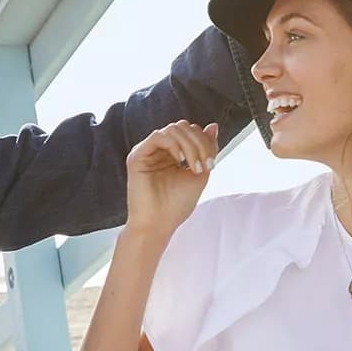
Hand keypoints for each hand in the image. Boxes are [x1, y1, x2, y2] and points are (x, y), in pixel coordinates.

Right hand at [126, 121, 219, 235]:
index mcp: (172, 153)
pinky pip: (157, 136)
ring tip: (193, 166)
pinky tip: (179, 160)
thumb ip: (207, 150)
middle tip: (204, 166)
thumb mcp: (200, 174)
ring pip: (172, 130)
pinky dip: (173, 144)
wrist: (158, 225)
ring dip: (189, 145)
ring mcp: (147, 151)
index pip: (190, 132)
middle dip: (199, 143)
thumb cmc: (176, 205)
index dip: (205, 143)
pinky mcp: (137, 156)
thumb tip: (214, 126)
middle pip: (182, 127)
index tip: (211, 165)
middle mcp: (159, 150)